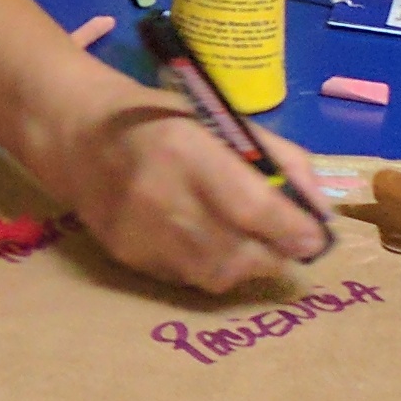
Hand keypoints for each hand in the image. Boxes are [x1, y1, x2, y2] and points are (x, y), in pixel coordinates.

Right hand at [45, 94, 334, 295]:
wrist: (80, 137)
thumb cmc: (164, 121)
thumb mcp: (224, 121)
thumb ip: (280, 160)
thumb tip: (320, 210)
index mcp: (188, 149)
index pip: (254, 207)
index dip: (293, 231)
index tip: (314, 240)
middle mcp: (161, 195)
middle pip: (238, 251)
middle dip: (274, 254)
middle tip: (287, 245)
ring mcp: (140, 232)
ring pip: (216, 274)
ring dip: (246, 265)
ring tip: (251, 245)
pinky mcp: (127, 257)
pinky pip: (186, 279)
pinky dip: (210, 268)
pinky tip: (209, 244)